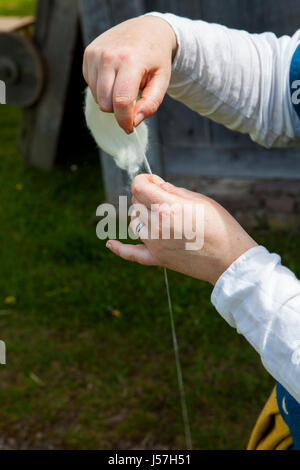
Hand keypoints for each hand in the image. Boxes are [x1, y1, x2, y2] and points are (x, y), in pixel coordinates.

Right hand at [83, 16, 176, 132]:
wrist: (146, 29)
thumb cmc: (156, 58)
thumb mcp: (162, 81)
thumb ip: (150, 104)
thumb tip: (133, 121)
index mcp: (131, 60)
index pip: (121, 101)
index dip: (124, 120)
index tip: (129, 129)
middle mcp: (109, 56)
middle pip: (106, 103)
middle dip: (118, 110)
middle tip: (132, 102)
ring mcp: (95, 54)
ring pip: (97, 97)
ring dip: (110, 99)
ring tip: (124, 85)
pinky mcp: (88, 54)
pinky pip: (91, 86)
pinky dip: (103, 88)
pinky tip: (115, 77)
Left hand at [106, 175, 257, 285]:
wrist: (230, 260)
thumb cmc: (221, 227)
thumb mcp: (200, 201)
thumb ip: (174, 191)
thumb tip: (157, 184)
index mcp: (168, 208)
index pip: (140, 186)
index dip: (145, 180)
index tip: (154, 181)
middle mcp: (157, 225)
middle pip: (136, 203)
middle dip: (145, 196)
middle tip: (163, 197)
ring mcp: (155, 244)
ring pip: (134, 222)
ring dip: (141, 214)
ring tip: (158, 214)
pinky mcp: (157, 259)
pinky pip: (132, 254)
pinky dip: (120, 249)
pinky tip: (110, 244)